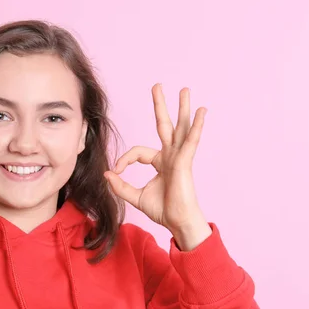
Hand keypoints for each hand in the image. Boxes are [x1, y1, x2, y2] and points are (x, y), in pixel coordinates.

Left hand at [104, 83, 211, 250]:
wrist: (178, 222)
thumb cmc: (163, 210)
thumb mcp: (135, 197)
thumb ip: (120, 186)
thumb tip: (107, 174)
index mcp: (160, 162)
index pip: (137, 152)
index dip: (124, 159)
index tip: (116, 171)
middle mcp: (170, 156)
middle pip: (164, 125)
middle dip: (160, 106)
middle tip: (157, 86)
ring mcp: (179, 157)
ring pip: (180, 127)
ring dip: (182, 108)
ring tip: (184, 89)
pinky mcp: (185, 162)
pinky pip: (191, 140)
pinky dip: (197, 126)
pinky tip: (201, 111)